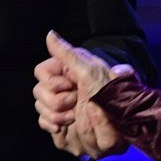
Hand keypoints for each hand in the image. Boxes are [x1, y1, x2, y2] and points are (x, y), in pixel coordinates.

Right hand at [33, 31, 132, 158]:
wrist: (122, 123)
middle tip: (77, 102)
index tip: (71, 85)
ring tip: (76, 115)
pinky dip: (54, 125)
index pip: (41, 72)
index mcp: (67, 72)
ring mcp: (60, 109)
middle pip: (38, 92)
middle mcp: (62, 89)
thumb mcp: (91, 71)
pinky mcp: (60, 127)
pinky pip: (44, 124)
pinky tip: (66, 126)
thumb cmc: (110, 92)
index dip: (54, 81)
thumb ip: (68, 54)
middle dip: (58, 100)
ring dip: (59, 115)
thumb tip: (50, 34)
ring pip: (41, 110)